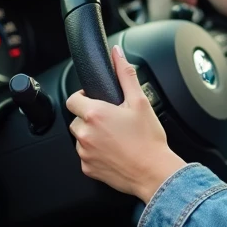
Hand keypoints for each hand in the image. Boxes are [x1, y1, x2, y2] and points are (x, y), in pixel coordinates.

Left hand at [66, 45, 186, 202]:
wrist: (153, 172)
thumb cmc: (148, 139)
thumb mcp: (140, 102)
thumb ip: (125, 74)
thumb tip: (117, 54)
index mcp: (95, 114)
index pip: (72, 99)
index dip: (83, 98)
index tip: (96, 101)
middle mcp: (85, 134)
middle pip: (77, 119)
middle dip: (90, 118)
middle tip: (112, 121)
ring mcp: (84, 153)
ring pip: (81, 138)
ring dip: (92, 135)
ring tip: (115, 137)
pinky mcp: (87, 168)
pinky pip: (86, 155)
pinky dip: (96, 152)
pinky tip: (114, 151)